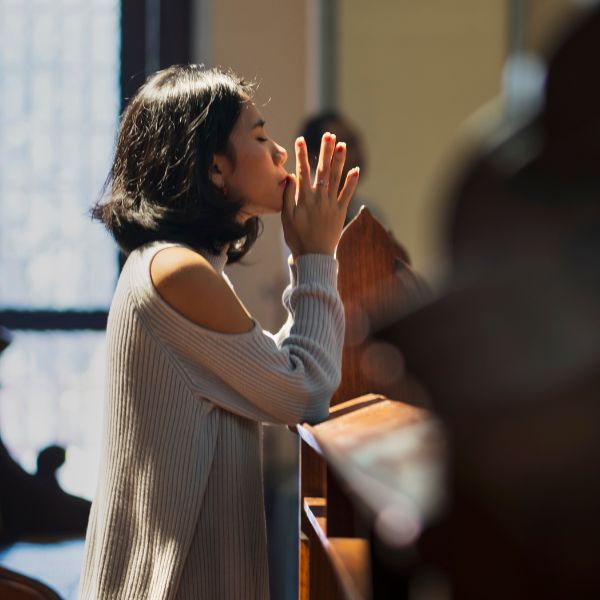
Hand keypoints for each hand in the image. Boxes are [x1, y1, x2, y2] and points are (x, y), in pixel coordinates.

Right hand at [281, 132, 359, 259]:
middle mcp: (318, 198)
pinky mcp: (340, 212)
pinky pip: (347, 194)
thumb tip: (289, 177)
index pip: (302, 171)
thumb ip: (287, 197)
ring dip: (339, 160)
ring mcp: (331, 204)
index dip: (301, 155)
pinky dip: (352, 182)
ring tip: (342, 144)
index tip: (301, 140)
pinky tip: (356, 169)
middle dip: (325, 151)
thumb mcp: (286, 218)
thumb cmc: (297, 238)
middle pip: (322, 170)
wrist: (314, 256)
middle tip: (328, 135)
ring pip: (336, 178)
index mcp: (303, 198)